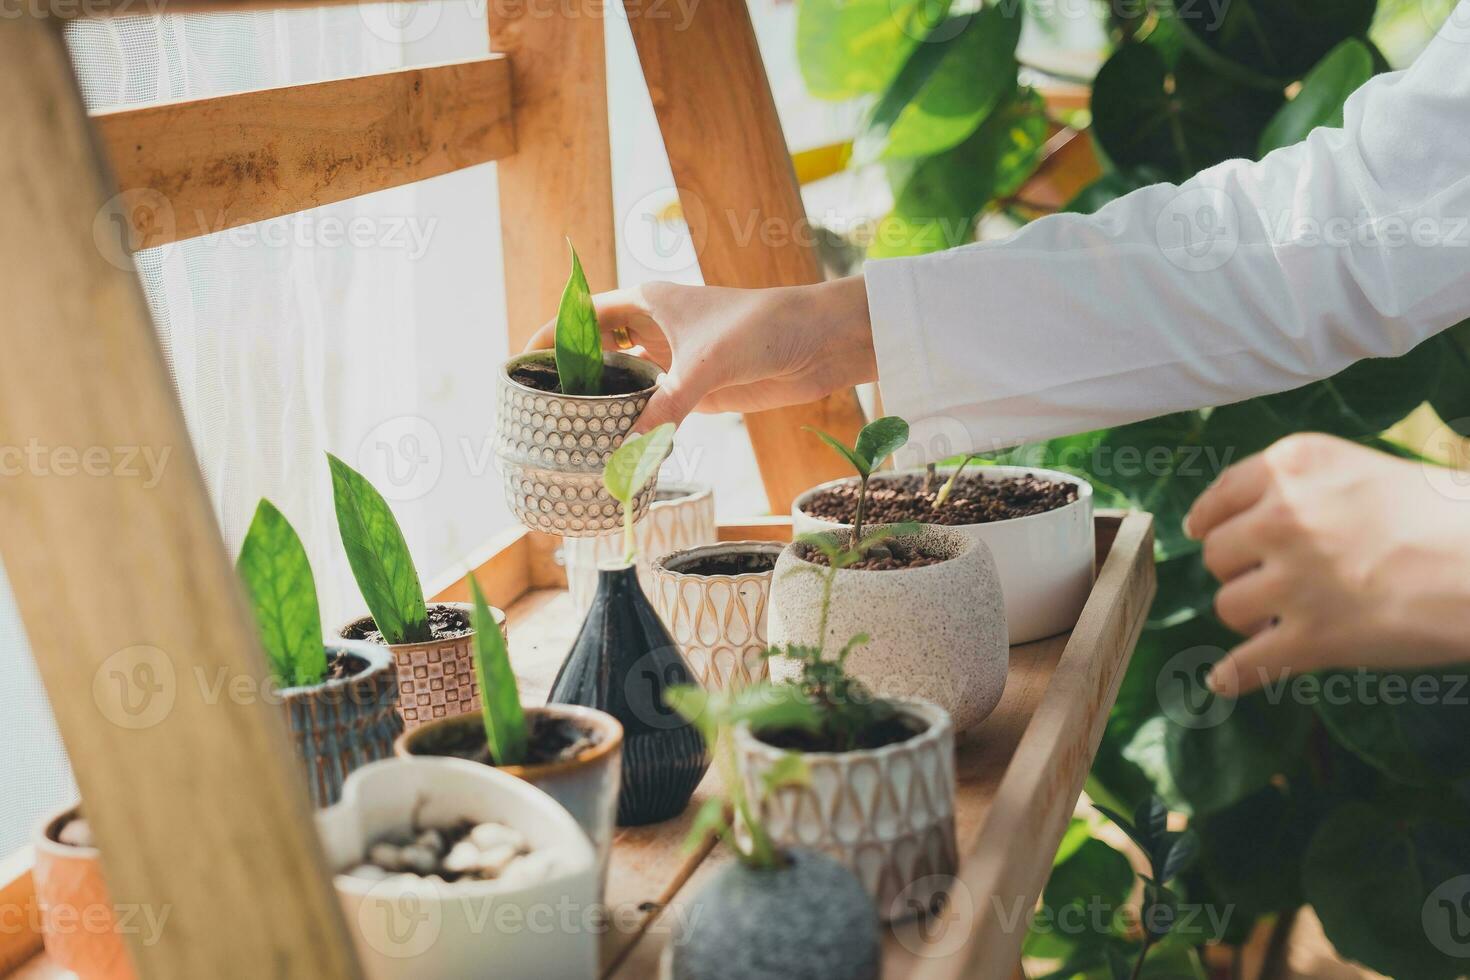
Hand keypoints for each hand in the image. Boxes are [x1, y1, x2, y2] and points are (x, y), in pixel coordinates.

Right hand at [523, 277, 876, 431]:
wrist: (820, 342)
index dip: (548, 337)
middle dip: (568, 377)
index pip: (580, 314)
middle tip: (537, 412)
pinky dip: (631, 425)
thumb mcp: (708, 364)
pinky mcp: (692, 389)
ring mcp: (672, 360)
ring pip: (621, 382)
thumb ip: (667, 405)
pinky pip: (649, 408)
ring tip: (566, 435)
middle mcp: (653, 329)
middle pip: (594, 351)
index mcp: (646, 302)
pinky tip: (614, 449)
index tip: (518, 366)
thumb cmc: (763, 329)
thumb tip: (629, 451)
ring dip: (599, 404)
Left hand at [1184, 433, 1469, 696]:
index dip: (1211, 521)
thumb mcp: (1359, 469)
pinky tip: (1223, 681)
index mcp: (1291, 468)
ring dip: (1250, 617)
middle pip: (1217, 555)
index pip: (1220, 497)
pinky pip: (1248, 664)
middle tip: (1277, 580)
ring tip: (1283, 617)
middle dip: (1241, 570)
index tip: (1202, 532)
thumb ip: (1298, 487)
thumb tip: (1233, 518)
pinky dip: (1233, 676)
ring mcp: (1293, 580)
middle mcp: (1281, 518)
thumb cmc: (1440, 513)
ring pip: (1228, 606)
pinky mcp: (1313, 637)